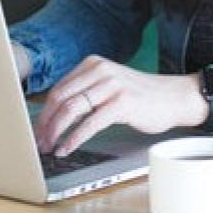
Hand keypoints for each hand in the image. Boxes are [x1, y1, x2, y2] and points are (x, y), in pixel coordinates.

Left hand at [34, 56, 208, 156]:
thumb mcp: (109, 86)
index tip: (37, 130)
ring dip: (56, 132)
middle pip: (60, 98)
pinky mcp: (122, 102)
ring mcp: (112, 85)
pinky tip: (67, 148)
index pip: (59, 89)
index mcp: (94, 64)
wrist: (175, 98)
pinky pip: (90, 123)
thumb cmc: (141, 96)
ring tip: (50, 147)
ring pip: (71, 109)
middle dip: (45, 123)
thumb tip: (54, 117)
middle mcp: (101, 70)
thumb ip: (86, 93)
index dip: (43, 112)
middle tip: (39, 142)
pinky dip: (74, 138)